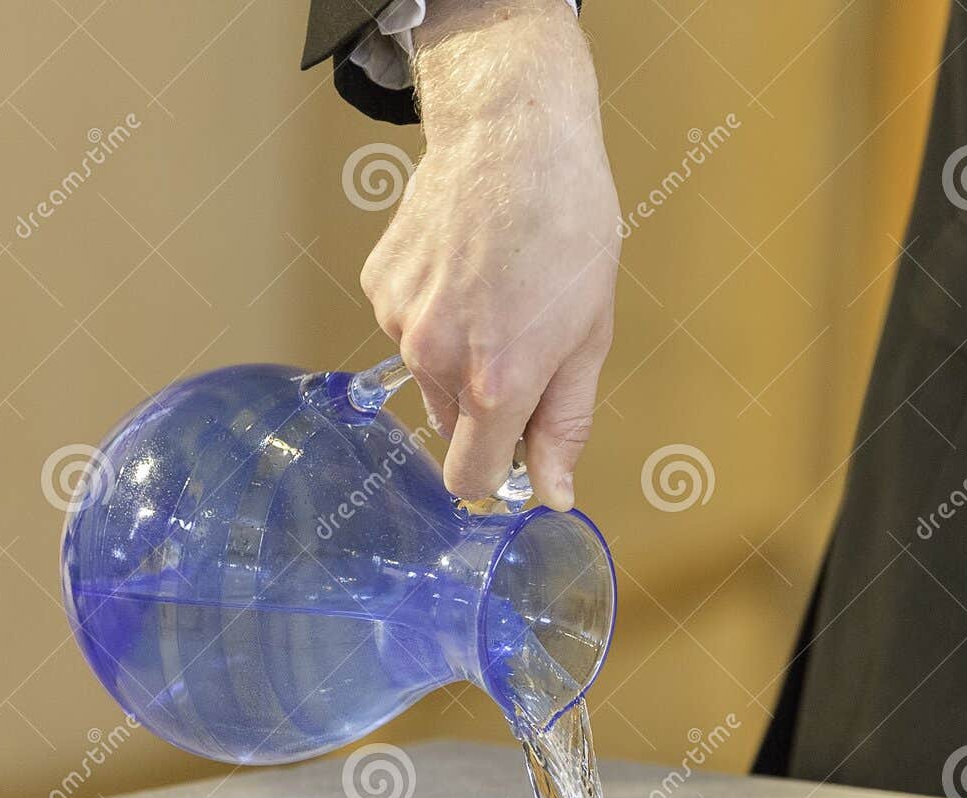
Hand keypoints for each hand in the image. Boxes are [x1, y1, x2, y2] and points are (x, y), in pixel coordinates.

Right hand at [360, 0, 618, 509]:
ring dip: (459, 355)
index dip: (495, 477)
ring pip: (429, 376)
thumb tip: (553, 494)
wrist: (514, 133)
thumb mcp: (588, 335)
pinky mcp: (378, 286)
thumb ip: (564, 424)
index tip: (513, 460)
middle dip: (486, 404)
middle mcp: (435, 358)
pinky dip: (435, 313)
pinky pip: (408, 329)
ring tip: (497, 291)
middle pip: (452, 425)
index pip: (470, 477)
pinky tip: (465, 267)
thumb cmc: (567, 226)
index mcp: (495, 382)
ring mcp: (399, 320)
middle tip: (525, 338)